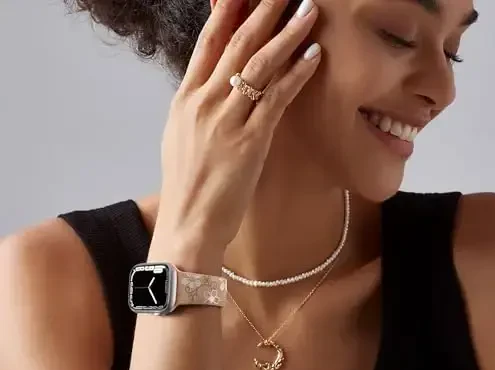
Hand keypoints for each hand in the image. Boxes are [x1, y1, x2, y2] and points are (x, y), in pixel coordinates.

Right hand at [159, 0, 320, 251]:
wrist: (188, 222)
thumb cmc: (186, 186)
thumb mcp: (181, 138)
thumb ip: (196, 108)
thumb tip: (213, 87)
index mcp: (184, 99)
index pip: (208, 41)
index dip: (229, 9)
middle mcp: (203, 101)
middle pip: (236, 42)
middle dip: (263, 9)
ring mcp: (226, 120)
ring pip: (258, 65)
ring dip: (286, 34)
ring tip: (308, 11)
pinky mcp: (249, 141)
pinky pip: (276, 98)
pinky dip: (296, 74)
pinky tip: (313, 56)